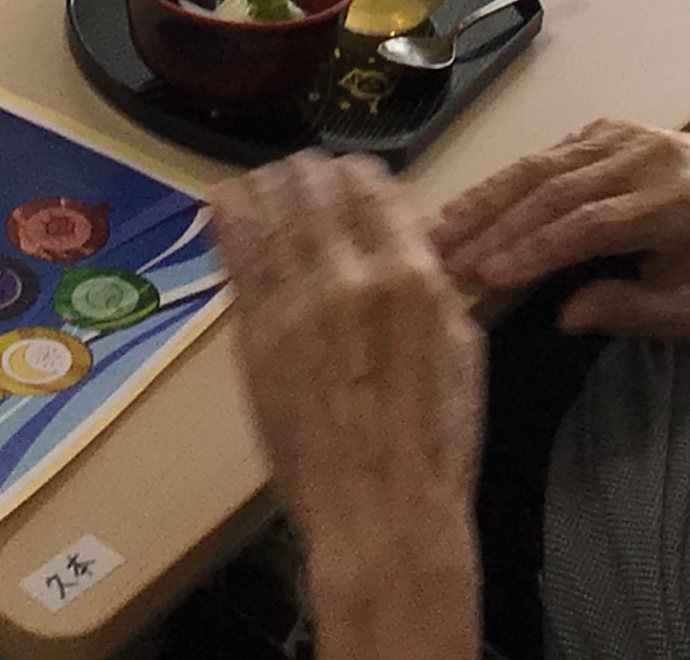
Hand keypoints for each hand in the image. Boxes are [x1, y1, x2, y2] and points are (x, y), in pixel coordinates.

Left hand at [211, 153, 483, 642]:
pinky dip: (232, 219)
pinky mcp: (254, 335)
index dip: (360, 176)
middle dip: (312, 174)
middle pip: (318, 190)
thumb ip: (433, 284)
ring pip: (273, 213)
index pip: (374, 190)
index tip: (353, 179)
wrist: (380, 516)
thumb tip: (406, 242)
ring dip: (270, 186)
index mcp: (412, 278)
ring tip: (268, 178)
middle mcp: (350, 278)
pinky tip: (226, 198)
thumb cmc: (434, 443)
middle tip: (305, 174)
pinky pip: (238, 257)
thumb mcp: (462, 348)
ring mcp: (294, 305)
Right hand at [428, 114, 689, 340]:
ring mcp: (617, 137)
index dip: (536, 247)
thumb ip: (632, 310)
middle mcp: (640, 161)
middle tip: (441, 259)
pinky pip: (543, 156)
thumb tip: (566, 315)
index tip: (488, 274)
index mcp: (671, 205)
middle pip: (555, 190)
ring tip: (436, 231)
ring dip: (483, 200)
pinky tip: (464, 206)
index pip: (591, 223)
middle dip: (493, 227)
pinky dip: (499, 182)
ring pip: (540, 167)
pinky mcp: (600, 129)